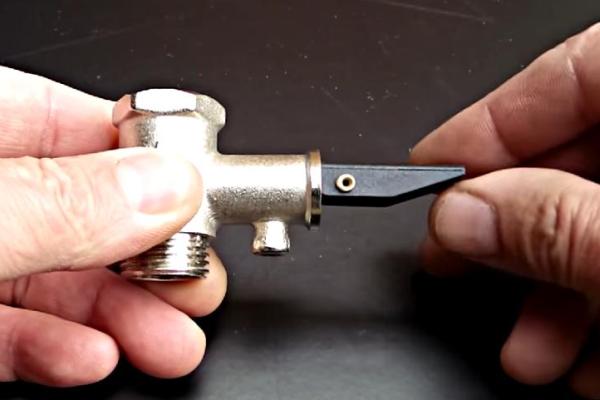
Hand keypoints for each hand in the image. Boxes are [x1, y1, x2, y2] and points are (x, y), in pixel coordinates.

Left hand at [0, 67, 226, 385]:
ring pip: (56, 275)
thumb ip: (60, 204)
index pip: (72, 119)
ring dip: (121, 314)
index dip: (145, 154)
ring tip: (168, 340)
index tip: (197, 194)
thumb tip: (168, 187)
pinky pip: (11, 325)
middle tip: (195, 280)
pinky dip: (57, 346)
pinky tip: (91, 357)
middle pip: (83, 208)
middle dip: (150, 254)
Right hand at [411, 23, 599, 397]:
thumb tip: (463, 215)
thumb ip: (554, 229)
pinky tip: (587, 360)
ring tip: (529, 347)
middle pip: (579, 155)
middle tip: (456, 260)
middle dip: (509, 225)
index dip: (491, 122)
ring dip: (553, 292)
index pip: (575, 72)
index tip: (431, 169)